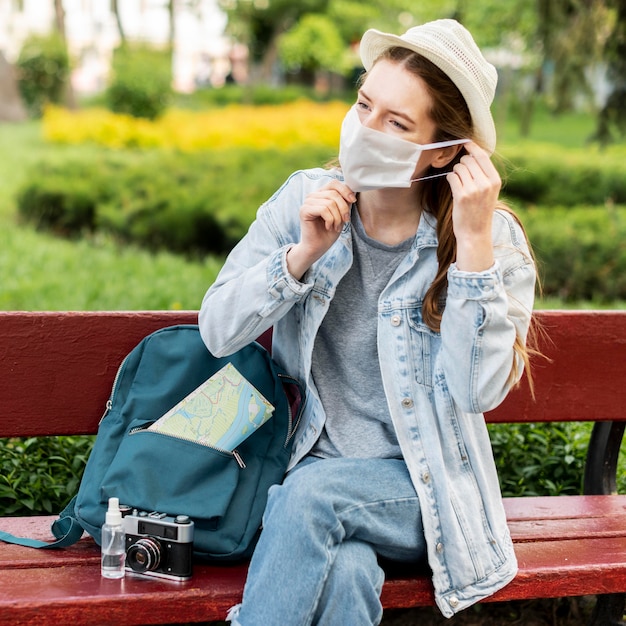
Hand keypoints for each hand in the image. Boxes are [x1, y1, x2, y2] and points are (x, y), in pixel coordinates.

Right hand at [287, 180, 354, 279]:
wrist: (318, 247)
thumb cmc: (329, 232)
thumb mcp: (341, 214)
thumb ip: (345, 202)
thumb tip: (353, 191)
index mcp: (321, 194)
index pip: (334, 183)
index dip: (346, 190)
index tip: (353, 201)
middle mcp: (313, 195)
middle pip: (334, 193)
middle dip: (343, 208)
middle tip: (345, 221)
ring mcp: (307, 202)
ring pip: (330, 202)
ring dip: (337, 217)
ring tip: (335, 226)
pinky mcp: (304, 210)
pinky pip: (323, 210)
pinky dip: (330, 220)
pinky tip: (329, 227)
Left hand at [446, 142, 499, 271]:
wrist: (475, 233)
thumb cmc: (480, 211)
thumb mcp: (489, 191)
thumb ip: (484, 174)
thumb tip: (473, 152)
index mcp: (495, 180)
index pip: (482, 156)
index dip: (472, 147)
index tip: (465, 142)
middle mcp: (486, 184)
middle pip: (469, 160)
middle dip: (462, 163)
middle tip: (462, 175)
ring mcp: (474, 190)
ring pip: (459, 167)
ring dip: (456, 172)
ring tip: (459, 183)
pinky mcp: (461, 196)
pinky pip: (452, 177)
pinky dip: (450, 178)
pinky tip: (454, 186)